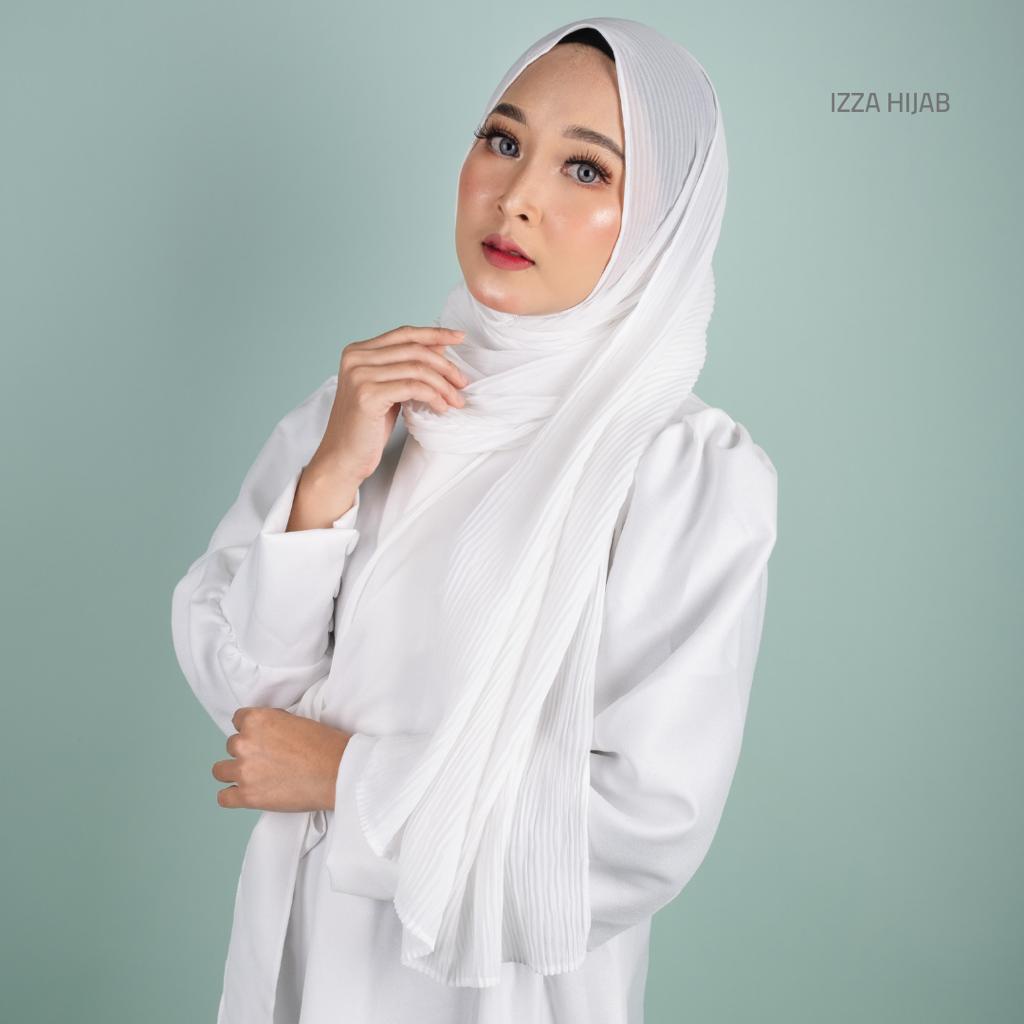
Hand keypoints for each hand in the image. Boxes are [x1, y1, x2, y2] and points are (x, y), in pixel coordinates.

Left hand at [212, 707, 349, 811]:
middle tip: (266, 759)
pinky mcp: (247, 796)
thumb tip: (264, 734)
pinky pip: (223, 797)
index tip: (262, 738)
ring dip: (235, 772)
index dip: (251, 730)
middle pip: (232, 745)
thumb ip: (272, 725)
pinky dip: (231, 796)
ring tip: (253, 776)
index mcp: (257, 720)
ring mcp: (244, 771)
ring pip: (220, 770)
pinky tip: (243, 794)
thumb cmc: (324, 745)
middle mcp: (245, 743)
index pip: (238, 720)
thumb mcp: (296, 720)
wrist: (337, 771)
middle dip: (246, 751)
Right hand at [310, 325, 469, 485]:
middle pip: (413, 350)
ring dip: (443, 385)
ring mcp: (359, 376)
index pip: (403, 334)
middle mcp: (356, 358)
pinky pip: (413, 387)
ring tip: (456, 400)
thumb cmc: (366, 427)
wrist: (343, 457)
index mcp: (357, 352)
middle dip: (445, 365)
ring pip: (416, 368)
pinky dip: (433, 396)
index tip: (459, 337)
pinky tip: (441, 407)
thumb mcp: (389, 390)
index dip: (434, 333)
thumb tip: (439, 347)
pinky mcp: (367, 395)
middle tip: (463, 382)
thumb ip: (406, 368)